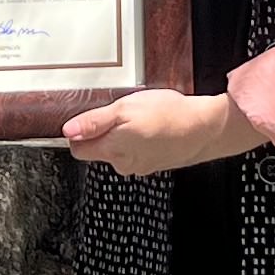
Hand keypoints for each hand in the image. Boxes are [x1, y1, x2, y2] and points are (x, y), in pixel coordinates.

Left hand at [62, 88, 259, 177]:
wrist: (205, 128)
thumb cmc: (168, 115)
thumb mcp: (125, 108)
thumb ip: (94, 121)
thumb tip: (69, 131)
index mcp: (111, 150)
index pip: (77, 149)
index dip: (80, 132)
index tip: (90, 119)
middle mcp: (123, 164)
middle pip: (98, 150)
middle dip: (104, 132)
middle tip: (121, 113)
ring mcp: (140, 166)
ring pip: (120, 150)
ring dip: (125, 135)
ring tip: (142, 118)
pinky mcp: (155, 164)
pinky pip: (138, 152)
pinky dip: (142, 140)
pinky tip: (154, 127)